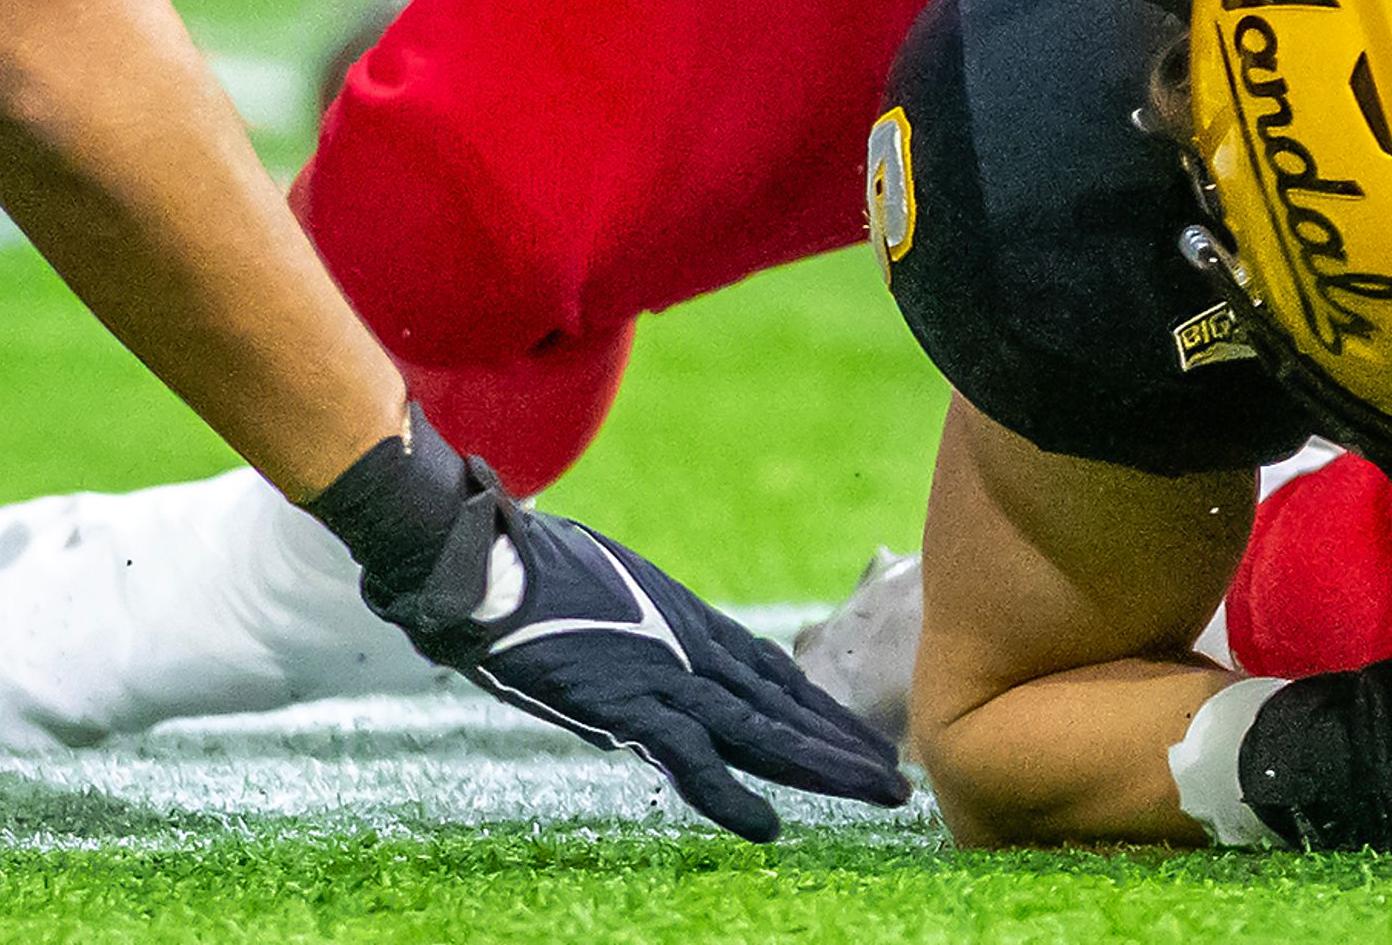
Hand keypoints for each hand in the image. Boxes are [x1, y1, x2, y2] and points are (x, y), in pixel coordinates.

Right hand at [360, 463, 910, 840]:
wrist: (493, 563)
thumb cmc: (540, 571)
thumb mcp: (615, 599)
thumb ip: (643, 636)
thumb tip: (647, 672)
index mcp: (693, 630)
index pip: (778, 681)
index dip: (823, 716)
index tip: (864, 744)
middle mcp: (695, 655)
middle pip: (788, 710)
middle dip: (844, 746)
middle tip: (897, 781)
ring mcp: (668, 680)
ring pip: (765, 733)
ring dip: (824, 766)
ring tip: (878, 793)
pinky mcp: (631, 705)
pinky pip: (693, 761)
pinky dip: (731, 796)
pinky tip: (770, 827)